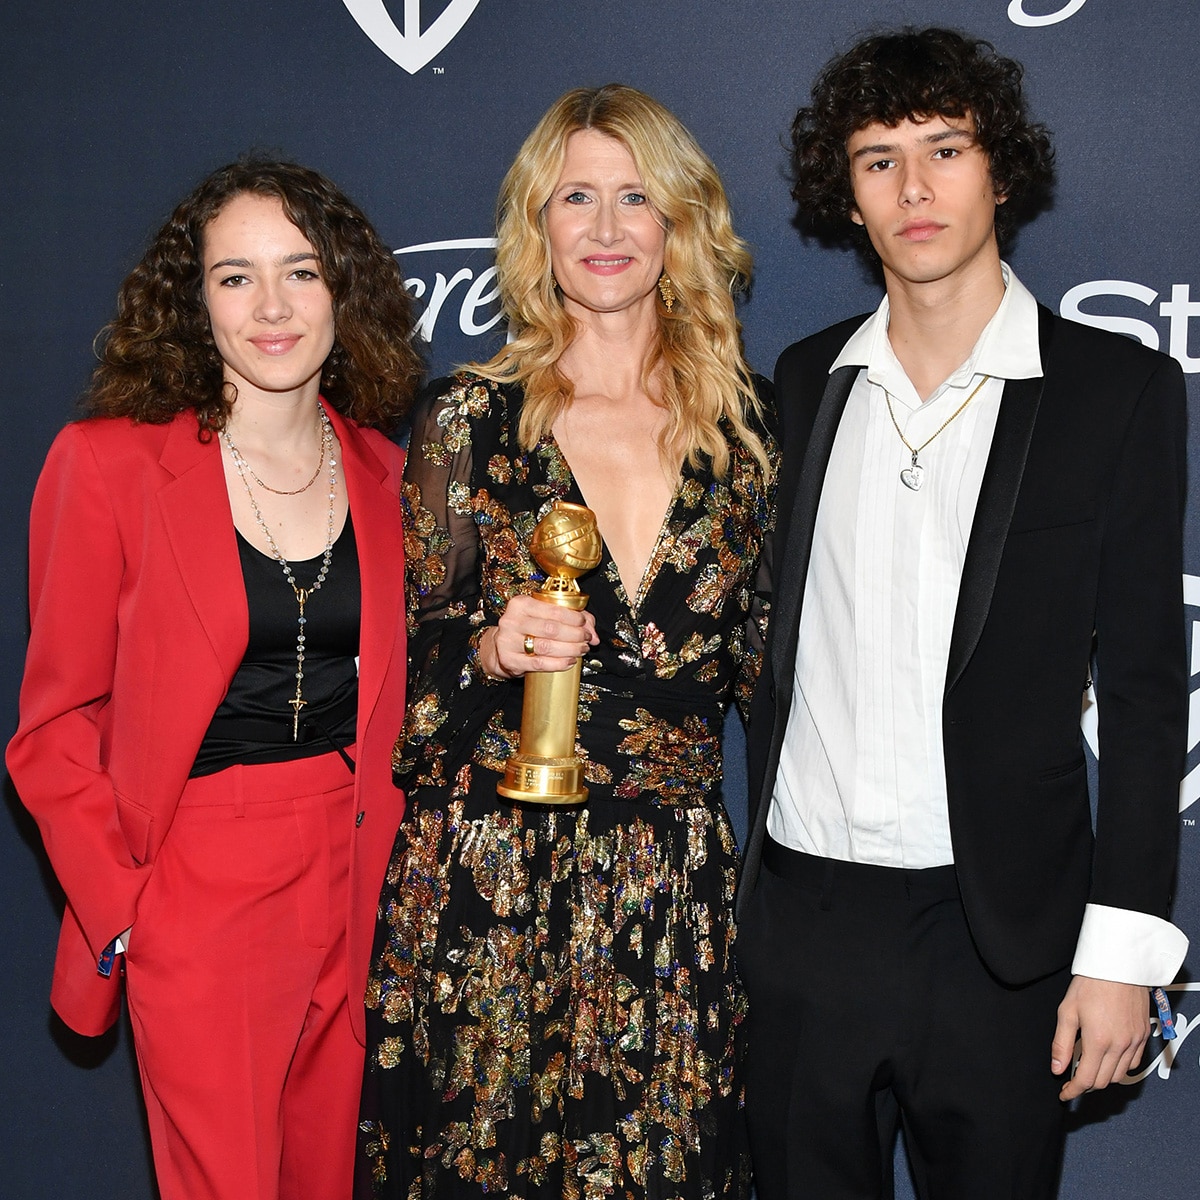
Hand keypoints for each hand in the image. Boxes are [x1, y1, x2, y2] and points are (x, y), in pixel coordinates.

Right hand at [479, 594, 597, 679]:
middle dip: (575, 635)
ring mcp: (508, 641)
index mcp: (520, 603)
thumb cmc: (526, 628)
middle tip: (586, 639)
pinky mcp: (510, 660)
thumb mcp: (544, 616)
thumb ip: (572, 619)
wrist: (500, 646)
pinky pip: (540, 663)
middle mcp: (512, 620)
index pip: (553, 609)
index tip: (584, 624)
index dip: (574, 618)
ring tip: (581, 650)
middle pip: (552, 629)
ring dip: (570, 649)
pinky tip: (570, 661)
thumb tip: (594, 634)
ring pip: (547, 646)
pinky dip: (559, 663)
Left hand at [1051, 975, 1150, 1099]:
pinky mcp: (1144, 1035)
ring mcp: (1135, 1042)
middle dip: (1087, 1085)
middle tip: (1072, 1080)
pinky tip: (1108, 1059)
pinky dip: (1120, 1068)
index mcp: (1098, 1041)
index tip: (1064, 1094)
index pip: (1086, 1079)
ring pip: (1119, 1075)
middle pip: (1104, 1081)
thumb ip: (1062, 1043)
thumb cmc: (1090, 984)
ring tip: (1088, 1069)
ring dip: (1103, 1078)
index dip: (1073, 1091)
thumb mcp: (1067, 1011)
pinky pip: (1133, 1063)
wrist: (1119, 966)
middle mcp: (1120, 1045)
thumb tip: (1057, 1068)